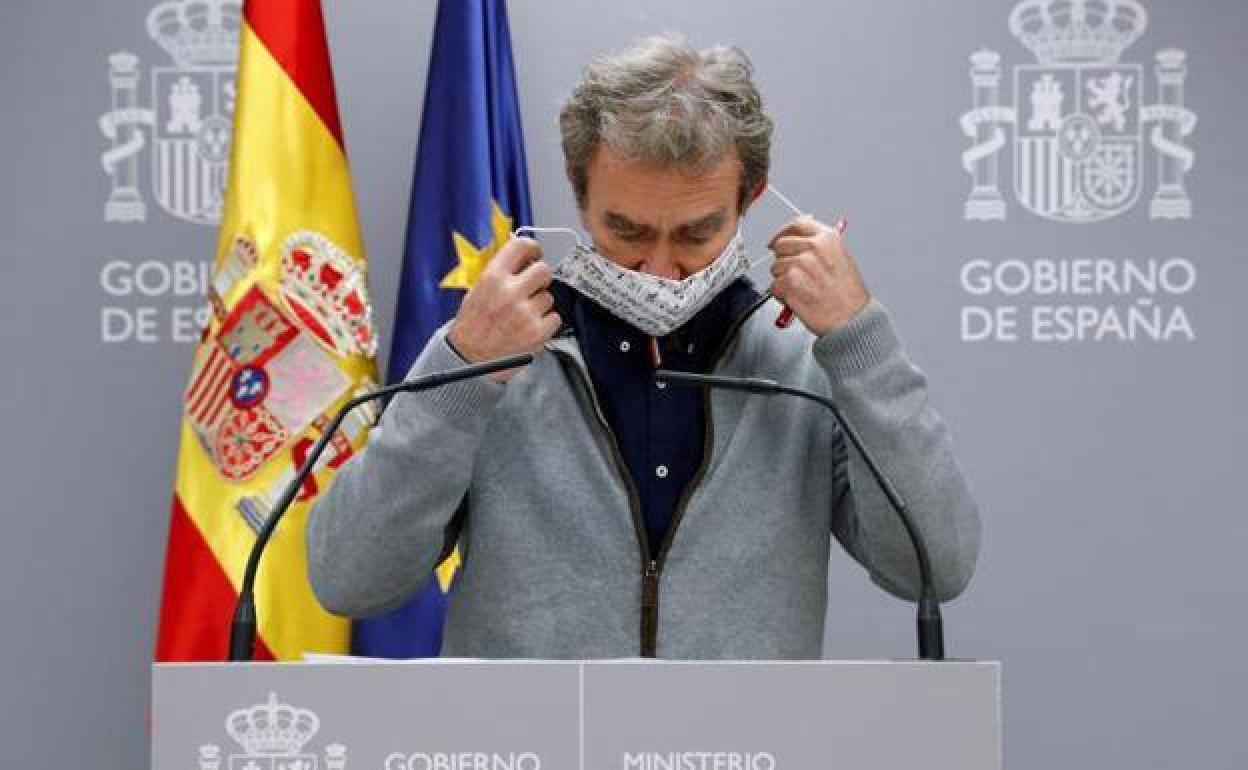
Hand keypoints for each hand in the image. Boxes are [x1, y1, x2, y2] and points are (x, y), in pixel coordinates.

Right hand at [447, 236, 560, 381]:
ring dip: (539, 304)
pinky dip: (546, 322)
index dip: (532, 248)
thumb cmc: (472, 326)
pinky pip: (554, 317)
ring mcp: (525, 313)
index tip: (535, 253)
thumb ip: (499, 273)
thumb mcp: (476, 291)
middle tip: (532, 287)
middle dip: (539, 278)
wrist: (469, 359)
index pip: (521, 246)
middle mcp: (510, 292)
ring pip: (548, 296)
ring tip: (522, 314)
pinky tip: (529, 326)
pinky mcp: (537, 332)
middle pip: (543, 270)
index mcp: (492, 278)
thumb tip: (521, 259)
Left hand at [768, 216, 868, 335]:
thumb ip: (820, 246)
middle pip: (781, 245)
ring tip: (802, 289)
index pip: (797, 224)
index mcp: (827, 239)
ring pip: (775, 267)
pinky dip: (782, 295)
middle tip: (794, 274)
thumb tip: (802, 240)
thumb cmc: (849, 295)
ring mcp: (799, 265)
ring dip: (783, 280)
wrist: (851, 319)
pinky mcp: (789, 283)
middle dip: (783, 259)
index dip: (783, 232)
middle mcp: (812, 248)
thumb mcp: (842, 259)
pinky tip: (797, 298)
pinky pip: (774, 286)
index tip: (777, 239)